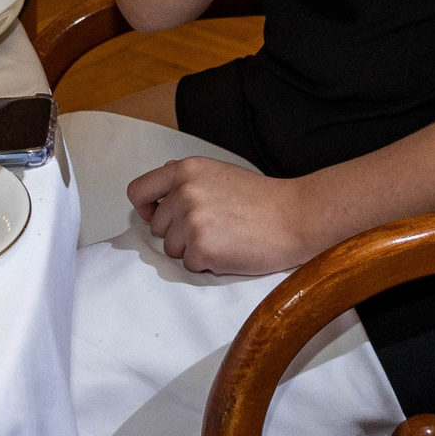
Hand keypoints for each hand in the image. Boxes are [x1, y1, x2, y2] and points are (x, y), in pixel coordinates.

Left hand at [128, 155, 322, 275]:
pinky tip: (231, 250)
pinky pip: (190, 265)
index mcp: (186, 170)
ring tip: (225, 238)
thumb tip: (162, 185)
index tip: (156, 215)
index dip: (144, 208)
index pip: (138, 191)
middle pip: (156, 227)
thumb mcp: (220, 173)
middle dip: (178, 233)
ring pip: (171, 249)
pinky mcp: (202, 249)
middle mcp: (184, 192)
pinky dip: (208, 264)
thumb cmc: (263, 199)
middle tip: (214, 227)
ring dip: (193, 249)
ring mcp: (191, 221)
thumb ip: (189, 179)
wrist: (296, 217)